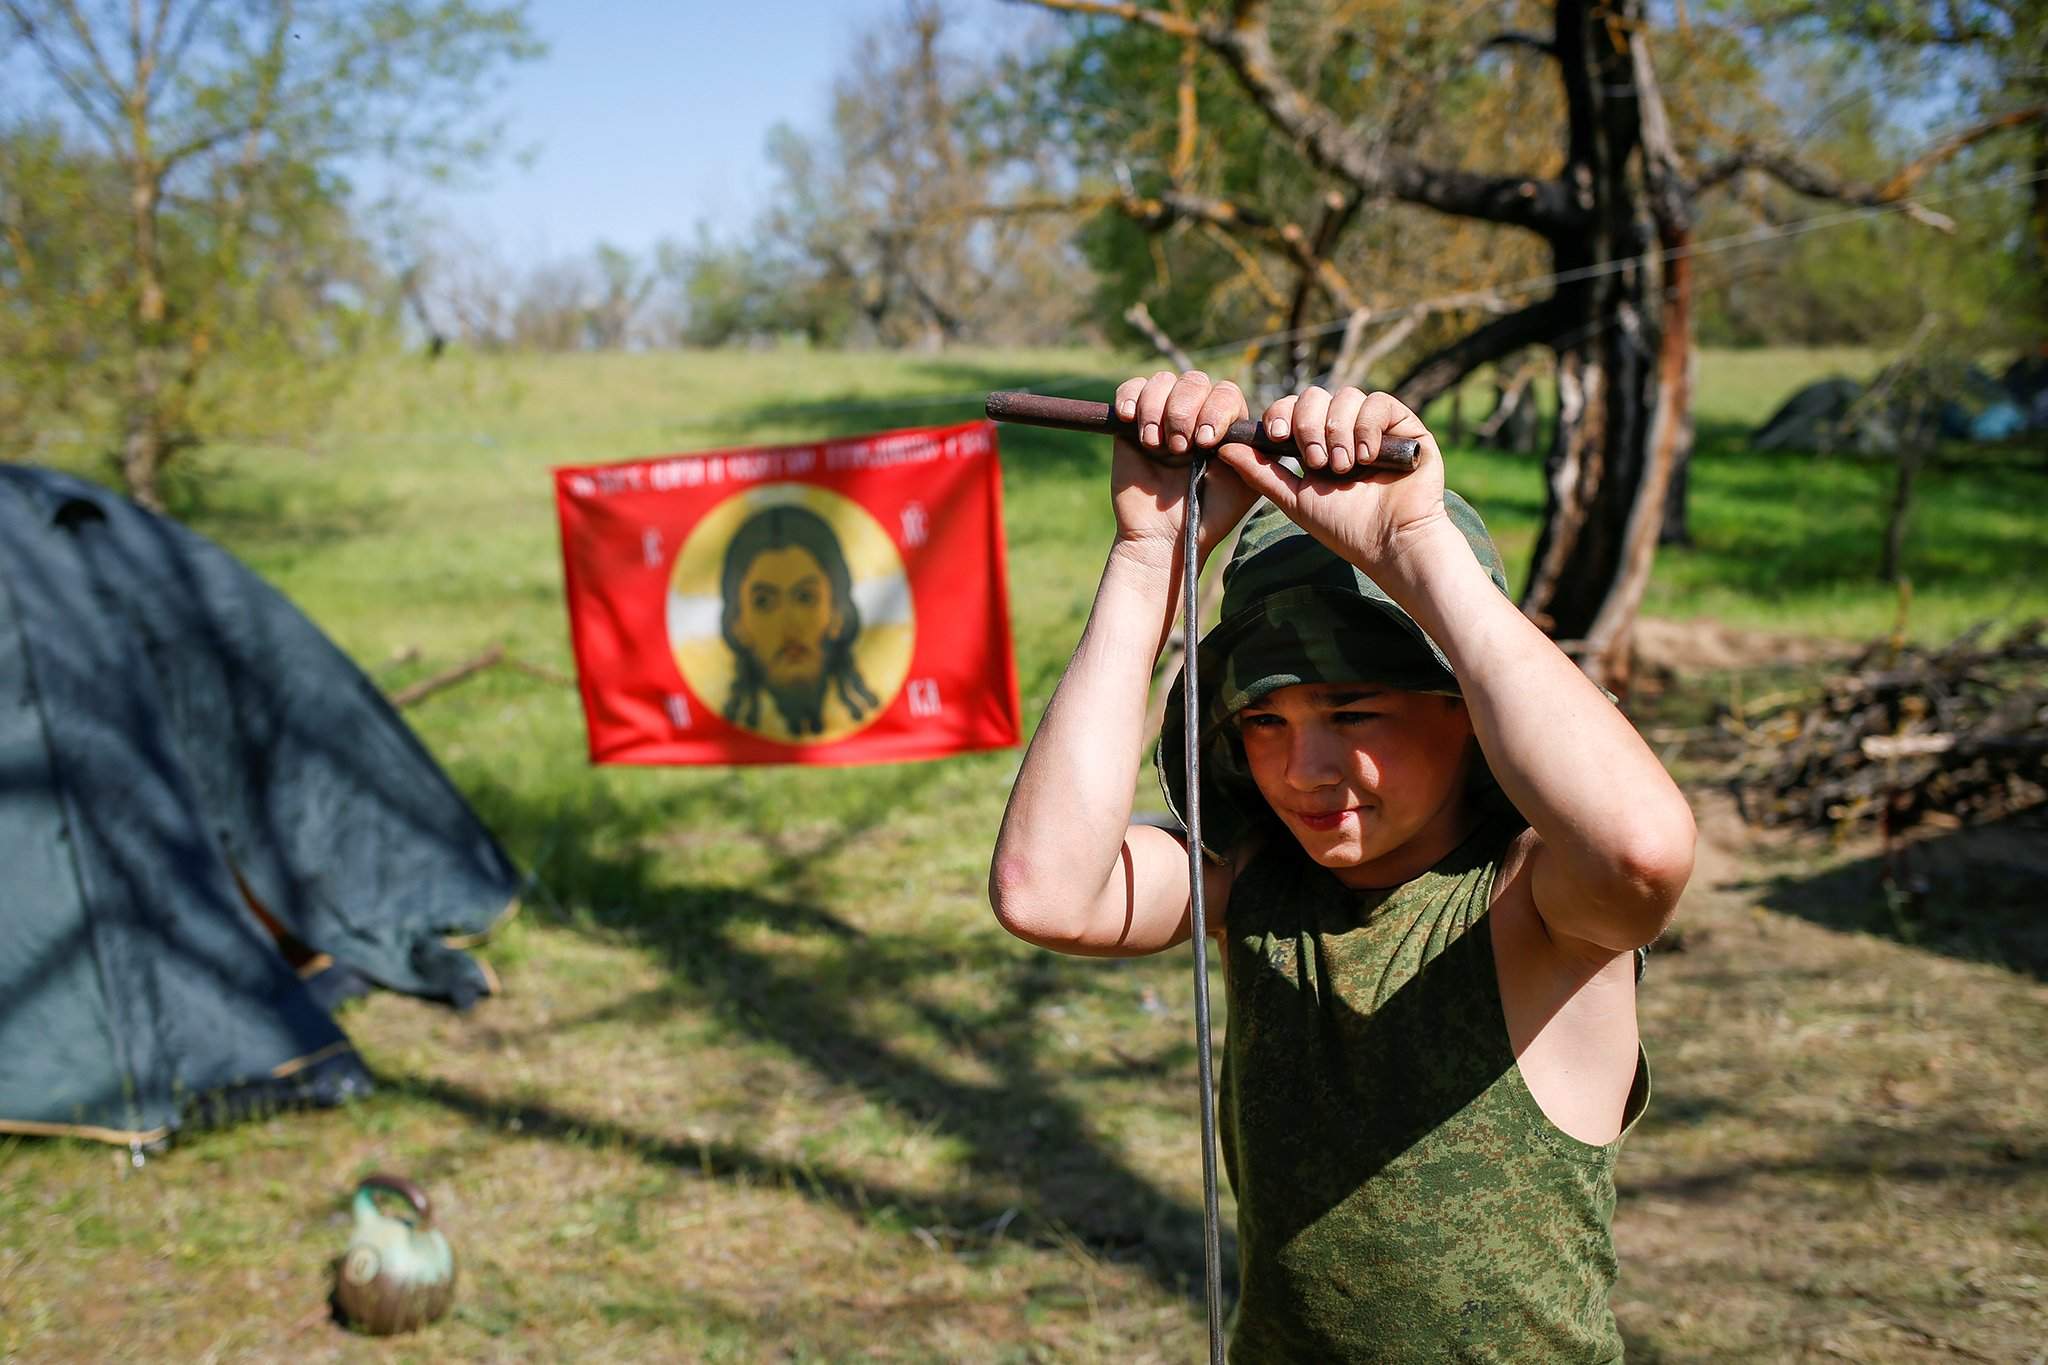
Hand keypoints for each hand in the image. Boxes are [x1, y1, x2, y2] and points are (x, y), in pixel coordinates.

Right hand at [1108, 370, 1259, 566]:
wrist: (1165, 537)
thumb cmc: (1208, 515)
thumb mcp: (1245, 486)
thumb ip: (1258, 455)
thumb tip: (1259, 427)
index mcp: (1224, 425)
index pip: (1226, 393)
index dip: (1216, 410)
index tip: (1206, 442)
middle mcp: (1196, 414)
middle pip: (1194, 381)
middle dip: (1185, 411)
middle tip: (1179, 448)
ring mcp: (1163, 416)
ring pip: (1164, 381)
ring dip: (1157, 409)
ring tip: (1155, 445)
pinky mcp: (1131, 422)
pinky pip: (1131, 388)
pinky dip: (1130, 396)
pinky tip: (1130, 419)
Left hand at [1212, 386, 1449, 577]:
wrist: (1389, 542)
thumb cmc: (1343, 526)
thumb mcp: (1294, 499)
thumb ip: (1260, 473)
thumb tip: (1223, 446)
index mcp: (1316, 442)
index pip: (1292, 408)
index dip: (1281, 414)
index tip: (1276, 436)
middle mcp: (1344, 429)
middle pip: (1315, 396)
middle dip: (1309, 425)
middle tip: (1316, 462)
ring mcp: (1374, 425)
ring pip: (1346, 396)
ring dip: (1338, 431)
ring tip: (1344, 468)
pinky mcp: (1404, 425)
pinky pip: (1379, 402)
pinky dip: (1367, 426)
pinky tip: (1366, 456)